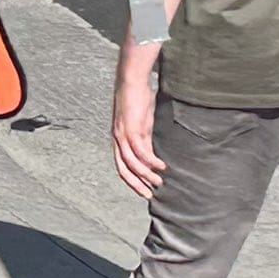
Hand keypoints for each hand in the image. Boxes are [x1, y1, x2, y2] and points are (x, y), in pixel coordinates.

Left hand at [111, 66, 166, 197]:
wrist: (131, 82)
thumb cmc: (137, 101)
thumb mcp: (142, 125)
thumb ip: (145, 140)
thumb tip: (151, 157)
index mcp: (119, 140)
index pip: (122, 166)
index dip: (132, 180)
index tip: (144, 190)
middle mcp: (117, 140)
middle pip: (123, 169)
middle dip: (136, 184)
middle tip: (149, 195)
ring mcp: (122, 135)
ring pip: (132, 163)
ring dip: (145, 175)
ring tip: (159, 182)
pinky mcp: (131, 129)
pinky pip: (140, 150)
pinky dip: (150, 161)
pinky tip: (161, 166)